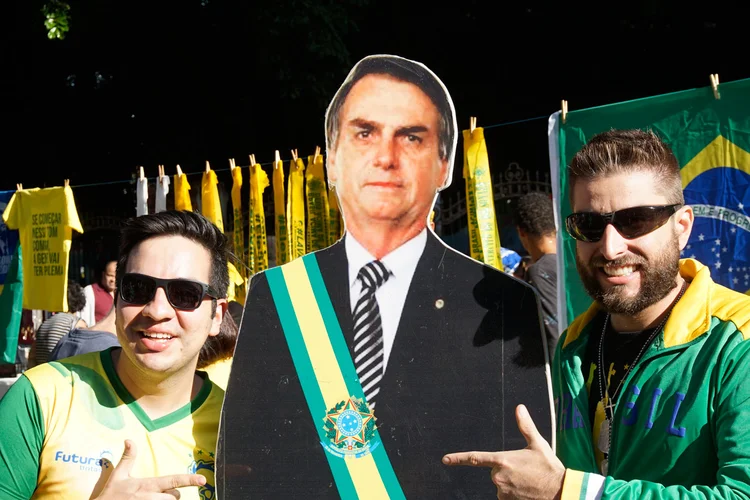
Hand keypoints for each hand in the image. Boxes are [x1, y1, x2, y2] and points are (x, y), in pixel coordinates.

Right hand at [94, 439, 206, 498]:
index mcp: (147, 485)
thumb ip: (128, 458)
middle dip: (172, 495)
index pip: (173, 480)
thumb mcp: (118, 475)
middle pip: (175, 497)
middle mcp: (150, 497)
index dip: (189, 480)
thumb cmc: (111, 494)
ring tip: (155, 499)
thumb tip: (129, 439)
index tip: (203, 480)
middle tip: (159, 494)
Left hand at [442, 404, 564, 499]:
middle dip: (506, 470)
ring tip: (528, 481)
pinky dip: (514, 493)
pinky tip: (527, 491)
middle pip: (495, 471)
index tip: (445, 459)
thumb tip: (519, 407)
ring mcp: (502, 491)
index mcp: (502, 460)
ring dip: (511, 483)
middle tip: (525, 471)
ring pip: (501, 484)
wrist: (559, 491)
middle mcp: (498, 476)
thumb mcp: (538, 444)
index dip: (458, 458)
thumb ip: (525, 426)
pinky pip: (506, 495)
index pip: (475, 458)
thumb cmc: (549, 467)